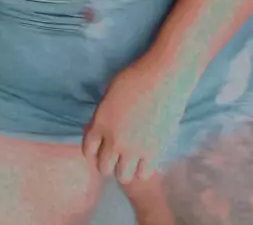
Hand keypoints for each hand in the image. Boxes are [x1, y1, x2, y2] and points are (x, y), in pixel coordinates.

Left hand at [82, 53, 192, 183]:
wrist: (164, 77)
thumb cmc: (137, 77)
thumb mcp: (110, 93)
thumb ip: (104, 114)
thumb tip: (104, 128)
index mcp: (100, 123)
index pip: (88, 150)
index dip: (92, 153)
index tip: (99, 152)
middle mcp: (114, 140)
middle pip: (104, 168)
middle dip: (108, 163)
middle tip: (116, 156)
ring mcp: (134, 148)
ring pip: (123, 176)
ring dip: (125, 169)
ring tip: (131, 159)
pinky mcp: (154, 151)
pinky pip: (144, 173)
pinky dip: (142, 169)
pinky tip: (145, 158)